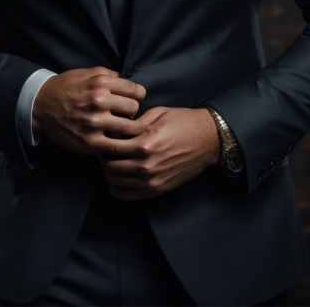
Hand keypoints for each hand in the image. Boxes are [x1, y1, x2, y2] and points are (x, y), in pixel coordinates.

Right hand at [32, 66, 146, 153]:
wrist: (41, 105)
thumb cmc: (67, 86)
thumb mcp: (88, 73)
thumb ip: (110, 76)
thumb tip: (130, 83)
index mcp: (101, 82)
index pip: (136, 91)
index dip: (137, 95)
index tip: (132, 100)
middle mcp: (99, 101)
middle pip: (134, 108)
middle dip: (132, 111)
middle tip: (125, 114)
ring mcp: (95, 123)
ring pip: (129, 128)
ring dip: (128, 128)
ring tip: (122, 127)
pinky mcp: (90, 142)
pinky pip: (116, 146)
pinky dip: (120, 144)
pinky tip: (116, 140)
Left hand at [98, 106, 220, 200]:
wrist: (207, 140)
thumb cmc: (182, 122)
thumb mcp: (157, 113)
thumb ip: (134, 122)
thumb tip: (115, 127)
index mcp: (144, 142)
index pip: (109, 145)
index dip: (102, 139)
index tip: (102, 134)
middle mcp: (145, 164)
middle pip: (109, 164)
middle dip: (103, 155)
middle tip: (103, 148)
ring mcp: (150, 179)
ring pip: (115, 180)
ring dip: (109, 170)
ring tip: (111, 160)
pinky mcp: (156, 189)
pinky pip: (127, 195)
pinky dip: (116, 189)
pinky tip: (117, 179)